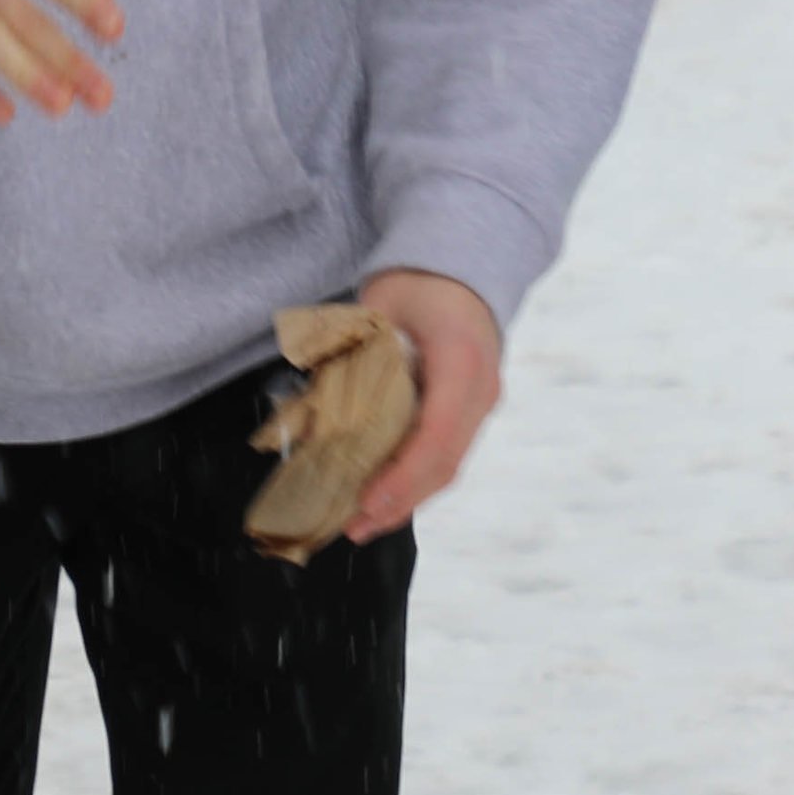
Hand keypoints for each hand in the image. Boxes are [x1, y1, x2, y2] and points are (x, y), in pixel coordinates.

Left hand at [345, 267, 500, 541]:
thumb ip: (350, 355)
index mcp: (461, 359)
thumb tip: (311, 414)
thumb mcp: (380, 306)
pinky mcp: (472, 410)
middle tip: (354, 527)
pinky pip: (447, 453)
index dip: (403, 475)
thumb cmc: (419, 282)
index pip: (437, 432)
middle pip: (446, 461)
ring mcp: (482, 402)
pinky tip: (383, 495)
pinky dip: (415, 479)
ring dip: (407, 498)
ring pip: (449, 464)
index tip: (366, 502)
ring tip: (362, 522)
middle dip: (400, 501)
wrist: (463, 267)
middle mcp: (481, 388)